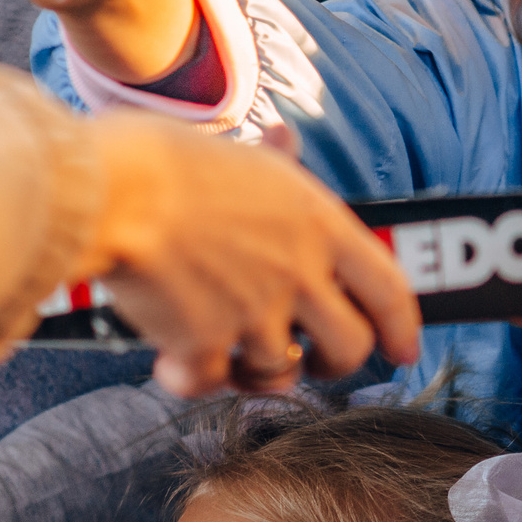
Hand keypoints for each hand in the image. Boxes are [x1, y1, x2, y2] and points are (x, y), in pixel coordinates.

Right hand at [89, 115, 421, 394]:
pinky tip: (172, 359)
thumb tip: (285, 138)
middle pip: (350, 347)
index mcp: (321, 225)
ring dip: (256, 372)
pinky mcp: (206, 343)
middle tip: (310, 359)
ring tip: (231, 353)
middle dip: (333, 364)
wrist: (115, 190)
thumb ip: (276, 164)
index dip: (403, 327)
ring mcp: (256, 312)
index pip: (389, 289)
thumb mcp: (246, 158)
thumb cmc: (171, 163)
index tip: (405, 349)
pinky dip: (193, 378)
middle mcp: (300, 273)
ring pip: (281, 373)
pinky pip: (212, 383)